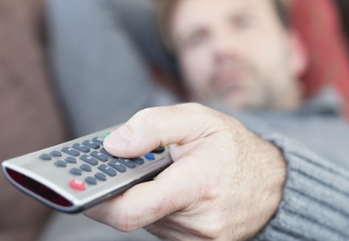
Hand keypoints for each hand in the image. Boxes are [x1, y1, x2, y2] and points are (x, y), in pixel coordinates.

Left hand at [85, 103, 286, 239]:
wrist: (273, 183)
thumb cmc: (234, 148)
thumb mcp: (198, 119)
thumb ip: (153, 126)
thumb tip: (113, 145)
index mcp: (196, 185)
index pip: (130, 209)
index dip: (94, 201)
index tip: (75, 188)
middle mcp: (197, 221)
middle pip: (134, 212)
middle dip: (122, 188)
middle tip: (124, 163)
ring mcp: (198, 239)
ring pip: (146, 220)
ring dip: (142, 195)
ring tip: (160, 171)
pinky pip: (161, 226)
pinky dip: (157, 206)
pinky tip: (172, 188)